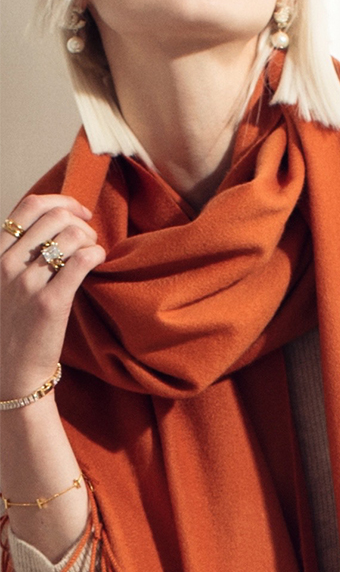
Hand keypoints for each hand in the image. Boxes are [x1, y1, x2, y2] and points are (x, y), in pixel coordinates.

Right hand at [0, 194, 105, 399]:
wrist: (12, 370)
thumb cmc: (14, 326)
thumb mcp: (4, 284)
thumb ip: (20, 256)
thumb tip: (56, 230)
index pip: (28, 207)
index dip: (61, 201)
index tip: (79, 212)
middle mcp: (7, 264)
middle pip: (54, 217)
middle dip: (80, 222)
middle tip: (89, 240)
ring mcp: (28, 283)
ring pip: (70, 234)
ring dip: (90, 238)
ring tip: (92, 254)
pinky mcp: (50, 303)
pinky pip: (81, 260)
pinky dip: (96, 254)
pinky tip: (98, 262)